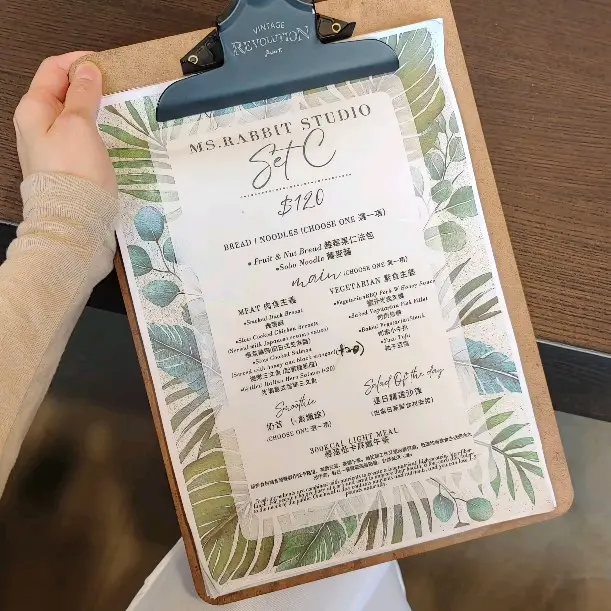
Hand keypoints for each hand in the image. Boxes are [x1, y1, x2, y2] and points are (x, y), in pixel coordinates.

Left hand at [13, 52, 116, 195]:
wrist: (75, 218)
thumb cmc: (74, 171)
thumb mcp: (79, 124)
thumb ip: (83, 93)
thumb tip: (87, 68)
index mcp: (33, 109)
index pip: (53, 69)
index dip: (79, 61)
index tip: (107, 64)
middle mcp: (36, 125)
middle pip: (62, 91)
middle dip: (88, 84)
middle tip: (116, 86)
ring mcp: (50, 145)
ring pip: (72, 113)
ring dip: (93, 106)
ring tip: (117, 107)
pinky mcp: (66, 162)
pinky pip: (78, 134)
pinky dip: (94, 126)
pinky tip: (110, 131)